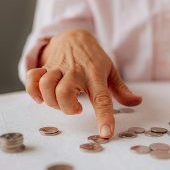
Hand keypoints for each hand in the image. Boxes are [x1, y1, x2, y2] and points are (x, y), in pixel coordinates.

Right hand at [25, 30, 141, 137]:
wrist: (74, 35)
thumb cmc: (93, 58)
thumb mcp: (110, 71)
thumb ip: (121, 89)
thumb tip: (137, 102)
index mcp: (95, 75)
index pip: (102, 99)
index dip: (104, 117)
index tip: (105, 134)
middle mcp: (75, 71)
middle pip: (64, 93)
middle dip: (67, 108)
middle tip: (75, 108)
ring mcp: (58, 68)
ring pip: (46, 86)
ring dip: (51, 101)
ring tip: (60, 101)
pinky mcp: (45, 67)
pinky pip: (32, 79)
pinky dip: (33, 91)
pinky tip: (42, 96)